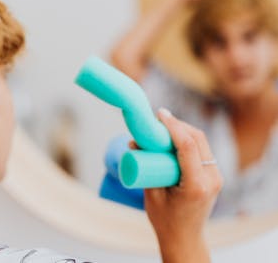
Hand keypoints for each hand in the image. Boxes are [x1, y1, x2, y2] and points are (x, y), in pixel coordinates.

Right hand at [144, 108, 222, 262]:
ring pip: (202, 141)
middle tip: (158, 118)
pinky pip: (203, 149)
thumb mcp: (151, 193)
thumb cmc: (164, 219)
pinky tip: (175, 134)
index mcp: (196, 185)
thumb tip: (135, 141)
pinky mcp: (214, 174)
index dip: (173, 126)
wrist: (184, 237)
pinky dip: (189, 138)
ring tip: (164, 125)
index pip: (187, 146)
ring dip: (183, 129)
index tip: (158, 114)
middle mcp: (211, 179)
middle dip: (177, 124)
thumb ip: (146, 167)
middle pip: (197, 139)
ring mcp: (216, 176)